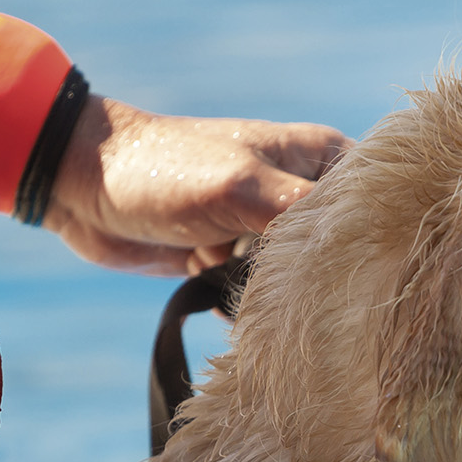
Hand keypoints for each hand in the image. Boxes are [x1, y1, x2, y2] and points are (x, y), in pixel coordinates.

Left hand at [43, 95, 352, 273]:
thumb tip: (362, 256)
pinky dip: (243, 304)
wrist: (82, 186)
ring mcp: (269, 228)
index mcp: (321, 157)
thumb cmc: (165, 171)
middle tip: (290, 291)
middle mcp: (302, 191)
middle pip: (341, 250)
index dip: (379, 241)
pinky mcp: (236, 258)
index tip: (366, 277)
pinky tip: (220, 294)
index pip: (378, 204)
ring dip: (275, 294)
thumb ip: (305, 217)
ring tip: (242, 284)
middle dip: (318, 278)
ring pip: (300, 279)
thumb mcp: (243, 188)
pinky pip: (261, 295)